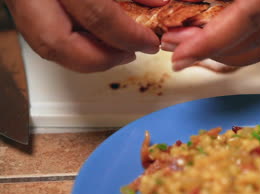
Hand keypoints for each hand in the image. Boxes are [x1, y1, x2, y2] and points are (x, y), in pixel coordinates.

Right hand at [4, 0, 164, 72]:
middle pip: (57, 43)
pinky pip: (37, 29)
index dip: (129, 36)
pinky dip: (69, 41)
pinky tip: (93, 36)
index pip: (97, 15)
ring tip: (115, 49)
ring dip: (84, 55)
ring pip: (43, 42)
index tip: (150, 41)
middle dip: (101, 59)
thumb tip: (158, 3)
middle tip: (129, 54)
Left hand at [160, 0, 259, 70]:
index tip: (179, 55)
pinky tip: (224, 43)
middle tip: (178, 49)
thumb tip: (175, 3)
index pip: (247, 20)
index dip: (209, 42)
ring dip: (229, 53)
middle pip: (258, 40)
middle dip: (212, 51)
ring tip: (195, 48)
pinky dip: (250, 46)